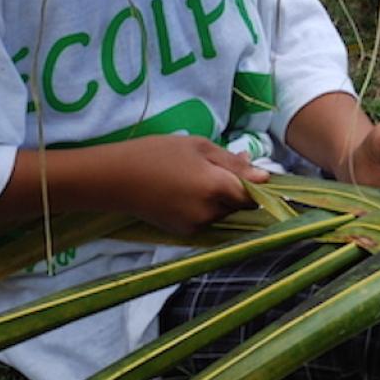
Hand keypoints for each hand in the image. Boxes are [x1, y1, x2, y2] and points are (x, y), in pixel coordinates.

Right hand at [110, 135, 268, 235]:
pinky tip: (186, 190)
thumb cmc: (157, 154)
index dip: (258, 185)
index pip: (253, 195)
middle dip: (237, 189)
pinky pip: (207, 219)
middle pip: (239, 205)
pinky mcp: (185, 233)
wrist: (117, 179)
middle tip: (216, 166)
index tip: (253, 172)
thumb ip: (231, 162)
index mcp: (215, 187)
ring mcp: (197, 226)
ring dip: (221, 198)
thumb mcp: (198, 146)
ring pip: (224, 213)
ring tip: (197, 176)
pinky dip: (205, 207)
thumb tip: (262, 174)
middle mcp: (209, 212)